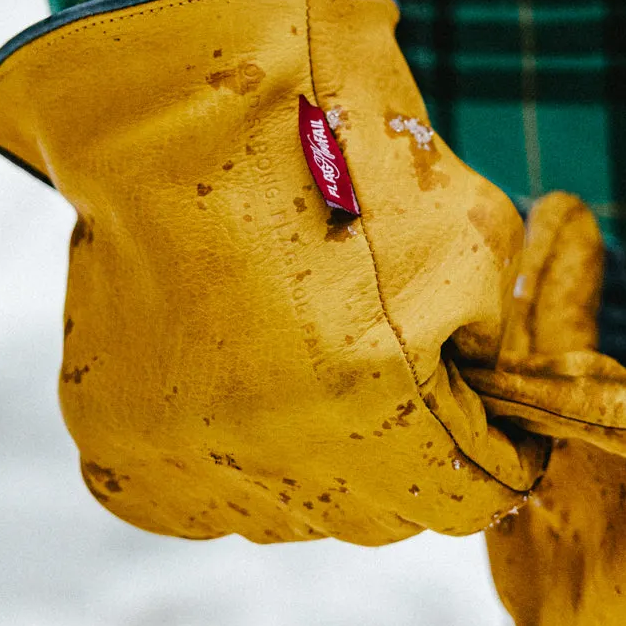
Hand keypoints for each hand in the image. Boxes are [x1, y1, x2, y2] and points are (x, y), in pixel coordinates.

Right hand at [0, 0, 546, 544]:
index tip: (502, 436)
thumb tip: (487, 401)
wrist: (193, 109)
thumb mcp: (475, 241)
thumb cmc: (345, 157)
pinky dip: (229, 466)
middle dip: (417, 464)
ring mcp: (191, 452)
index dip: (500, 465)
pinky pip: (196, 501)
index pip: (469, 502)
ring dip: (321, 468)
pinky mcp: (122, 441)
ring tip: (320, 383)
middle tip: (414, 400)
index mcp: (376, 407)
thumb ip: (494, 348)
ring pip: (292, 515)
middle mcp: (277, 450)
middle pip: (384, 516)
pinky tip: (244, 401)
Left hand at [473, 195, 625, 625]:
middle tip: (541, 247)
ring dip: (515, 391)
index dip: (557, 276)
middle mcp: (593, 537)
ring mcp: (562, 600)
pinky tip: (539, 447)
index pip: (572, 349)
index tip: (562, 216)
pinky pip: (508, 528)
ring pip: (503, 459)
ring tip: (531, 333)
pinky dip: (518, 466)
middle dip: (531, 314)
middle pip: (520, 394)